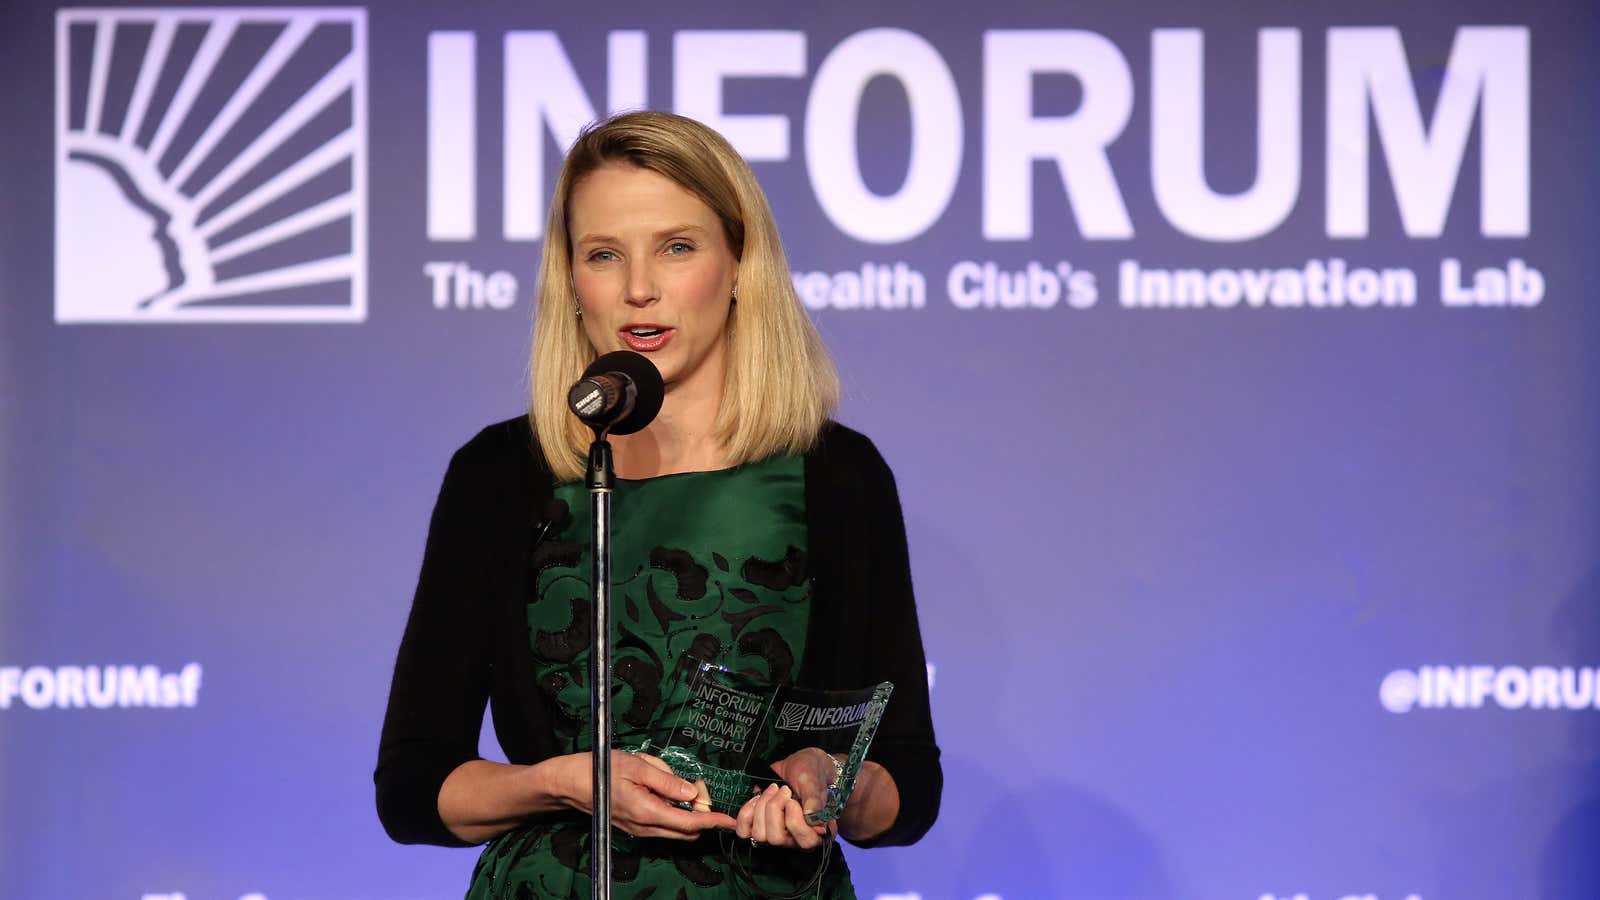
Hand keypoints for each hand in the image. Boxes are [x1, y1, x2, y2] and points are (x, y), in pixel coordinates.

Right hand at [560, 751, 736, 839]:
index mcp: (647, 812)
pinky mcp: (636, 827)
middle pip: (687, 831)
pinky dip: (675, 813)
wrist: (571, 783)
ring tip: (682, 786)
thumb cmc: (601, 769)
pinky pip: (664, 825)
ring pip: (676, 830)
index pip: (690, 823)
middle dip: (701, 813)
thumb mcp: (637, 766)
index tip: (730, 819)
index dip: (713, 821)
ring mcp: (640, 830)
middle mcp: (645, 827)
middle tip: (697, 786)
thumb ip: (667, 781)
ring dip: (688, 813)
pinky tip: (667, 792)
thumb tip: (693, 793)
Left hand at [735, 748, 837, 849]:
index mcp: (815, 832)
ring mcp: (774, 833)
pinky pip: (743, 831)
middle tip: (783, 790)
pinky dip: (744, 815)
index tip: (792, 800)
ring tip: (773, 789)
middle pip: (776, 839)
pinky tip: (752, 802)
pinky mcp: (759, 826)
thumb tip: (811, 817)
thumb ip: (814, 800)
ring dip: (762, 806)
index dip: (795, 821)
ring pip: (759, 835)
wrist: (797, 766)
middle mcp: (794, 838)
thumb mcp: (814, 783)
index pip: (805, 842)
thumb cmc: (810, 775)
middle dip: (774, 809)